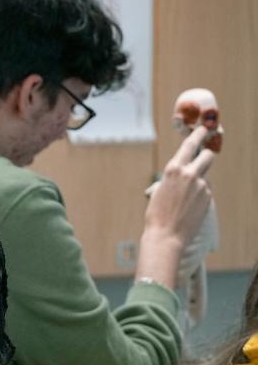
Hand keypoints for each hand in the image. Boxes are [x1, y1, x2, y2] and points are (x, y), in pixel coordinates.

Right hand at [144, 125, 214, 247]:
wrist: (167, 234)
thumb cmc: (157, 214)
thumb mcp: (159, 190)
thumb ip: (173, 178)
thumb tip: (183, 175)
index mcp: (174, 169)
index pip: (190, 145)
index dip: (198, 135)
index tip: (203, 129)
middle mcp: (190, 174)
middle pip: (208, 155)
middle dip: (205, 156)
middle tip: (202, 159)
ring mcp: (202, 186)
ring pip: (205, 175)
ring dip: (199, 179)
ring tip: (186, 196)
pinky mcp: (208, 197)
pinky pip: (205, 190)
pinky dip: (199, 194)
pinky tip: (188, 206)